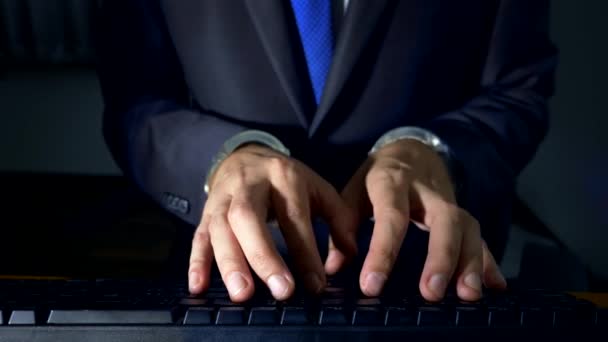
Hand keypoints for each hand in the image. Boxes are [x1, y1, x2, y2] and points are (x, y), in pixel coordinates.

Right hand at [189, 144, 357, 301]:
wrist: (245, 155)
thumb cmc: (286, 180)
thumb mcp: (317, 188)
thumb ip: (338, 220)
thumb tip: (348, 259)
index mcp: (283, 176)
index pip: (293, 216)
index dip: (305, 252)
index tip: (315, 285)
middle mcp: (249, 184)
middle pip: (249, 217)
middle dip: (264, 256)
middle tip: (280, 291)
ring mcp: (224, 197)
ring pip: (221, 228)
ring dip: (230, 262)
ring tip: (242, 294)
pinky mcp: (206, 211)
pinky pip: (198, 235)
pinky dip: (196, 262)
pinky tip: (198, 286)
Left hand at [326, 139, 506, 301]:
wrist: (411, 149)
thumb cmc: (377, 176)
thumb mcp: (353, 190)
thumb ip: (342, 226)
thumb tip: (332, 267)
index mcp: (391, 181)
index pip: (390, 217)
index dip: (382, 252)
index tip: (372, 285)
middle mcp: (427, 190)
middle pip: (444, 219)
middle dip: (441, 257)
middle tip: (431, 293)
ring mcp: (449, 201)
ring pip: (468, 227)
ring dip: (472, 262)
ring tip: (468, 295)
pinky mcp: (463, 213)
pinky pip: (480, 236)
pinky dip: (489, 261)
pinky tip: (495, 286)